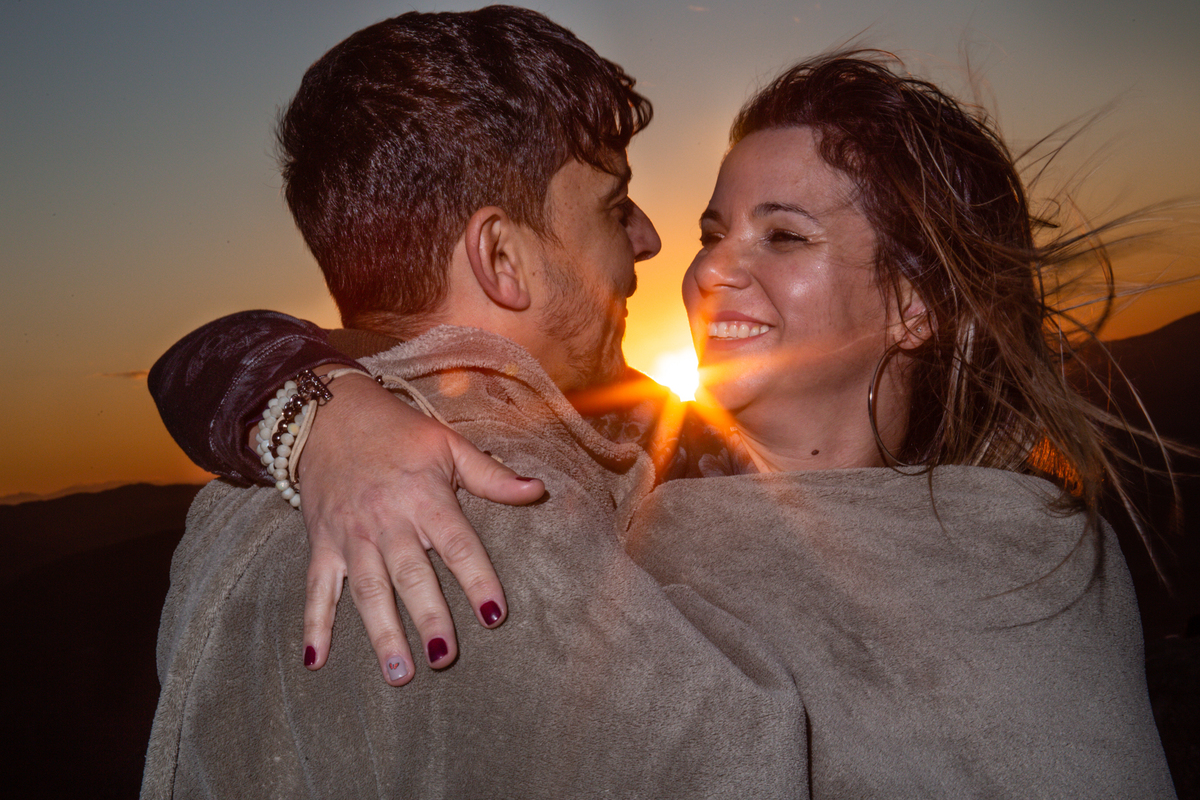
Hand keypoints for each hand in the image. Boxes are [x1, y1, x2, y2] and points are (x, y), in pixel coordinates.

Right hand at [294, 371, 544, 683]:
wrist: (328, 416)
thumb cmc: (398, 433)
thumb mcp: (448, 445)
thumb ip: (492, 476)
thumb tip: (538, 490)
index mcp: (425, 498)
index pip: (458, 545)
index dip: (477, 580)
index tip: (494, 615)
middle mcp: (387, 521)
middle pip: (411, 576)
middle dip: (428, 618)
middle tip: (444, 659)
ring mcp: (351, 536)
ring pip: (368, 591)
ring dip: (382, 633)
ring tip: (399, 674)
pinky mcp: (322, 544)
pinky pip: (317, 589)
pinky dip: (314, 625)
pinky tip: (314, 662)